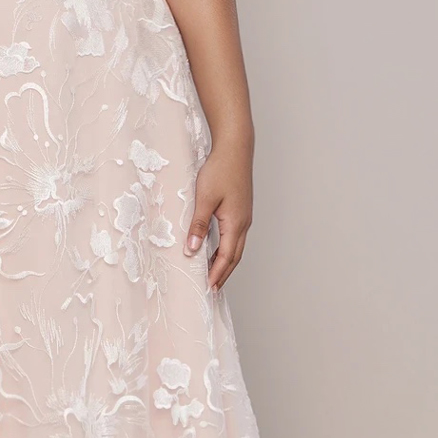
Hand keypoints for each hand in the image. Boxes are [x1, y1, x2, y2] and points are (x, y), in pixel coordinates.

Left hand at [184, 140, 252, 290]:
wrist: (235, 149)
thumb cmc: (220, 170)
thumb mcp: (205, 199)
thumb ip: (198, 225)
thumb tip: (192, 249)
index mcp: (235, 223)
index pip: (226, 257)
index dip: (217, 273)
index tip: (208, 288)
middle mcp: (244, 223)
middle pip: (234, 256)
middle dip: (224, 273)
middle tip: (212, 289)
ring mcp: (244, 216)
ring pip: (236, 247)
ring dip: (226, 262)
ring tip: (214, 275)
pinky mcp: (241, 210)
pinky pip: (235, 237)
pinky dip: (227, 249)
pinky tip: (217, 250)